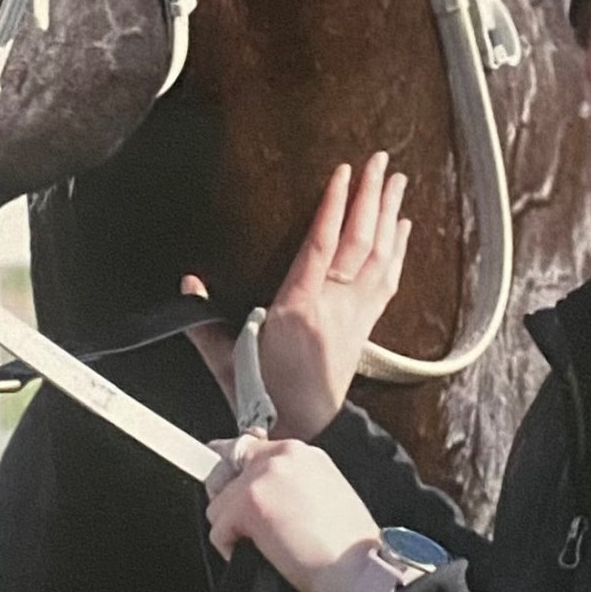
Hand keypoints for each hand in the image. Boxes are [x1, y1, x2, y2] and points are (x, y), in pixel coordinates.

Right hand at [184, 153, 411, 439]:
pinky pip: (386, 280)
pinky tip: (402, 231)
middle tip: (380, 162)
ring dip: (389, 216)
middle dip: (371, 198)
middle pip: (359, 242)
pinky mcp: (364, 328)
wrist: (302, 430)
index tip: (341, 173)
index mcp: (297, 308)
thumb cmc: (263, 397)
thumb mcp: (224, 359)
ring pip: (379, 256)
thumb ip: (203, 322)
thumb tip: (188, 285)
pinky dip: (397, 251)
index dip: (332, 206)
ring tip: (397, 183)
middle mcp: (333, 307)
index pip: (319, 245)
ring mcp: (353, 317)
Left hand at [204, 436, 380, 591]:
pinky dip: (231, 550)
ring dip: (235, 530)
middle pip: (225, 474)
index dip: (239, 480)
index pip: (246, 450)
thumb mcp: (323, 496)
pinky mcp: (249, 503)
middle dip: (234, 505)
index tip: (238, 496)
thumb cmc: (348, 547)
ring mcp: (262, 476)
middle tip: (259, 531)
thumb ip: (288, 484)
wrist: (363, 570)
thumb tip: (258, 492)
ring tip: (271, 546)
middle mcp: (280, 454)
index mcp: (301, 452)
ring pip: (219, 505)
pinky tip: (265, 556)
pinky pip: (218, 530)